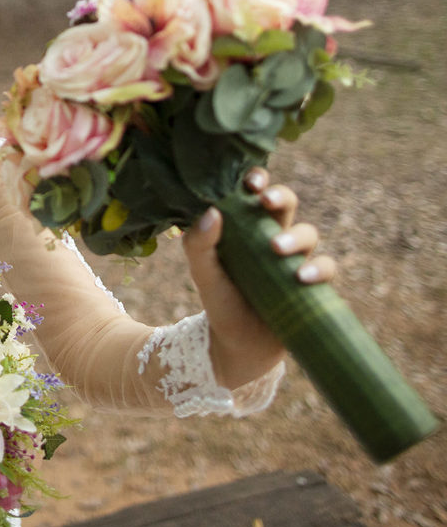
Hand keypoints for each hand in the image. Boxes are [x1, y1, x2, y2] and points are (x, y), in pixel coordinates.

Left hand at [181, 168, 336, 389]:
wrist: (238, 347)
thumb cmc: (220, 303)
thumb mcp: (204, 275)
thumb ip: (199, 245)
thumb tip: (211, 212)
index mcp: (244, 227)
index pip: (253, 194)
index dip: (257, 180)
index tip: (250, 180)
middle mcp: (272, 237)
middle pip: (286, 204)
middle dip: (280, 196)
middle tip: (266, 200)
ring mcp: (295, 259)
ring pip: (308, 233)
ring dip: (295, 236)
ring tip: (276, 248)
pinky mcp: (313, 284)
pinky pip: (326, 267)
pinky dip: (318, 268)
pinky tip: (302, 276)